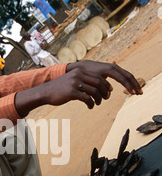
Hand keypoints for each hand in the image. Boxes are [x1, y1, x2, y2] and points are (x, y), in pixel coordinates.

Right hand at [15, 60, 142, 116]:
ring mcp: (76, 82)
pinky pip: (88, 99)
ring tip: (95, 103)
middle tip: (110, 98)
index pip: (108, 71)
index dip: (123, 78)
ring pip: (97, 92)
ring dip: (98, 100)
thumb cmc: (60, 89)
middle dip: (109, 92)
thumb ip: (89, 83)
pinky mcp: (72, 92)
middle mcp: (81, 72)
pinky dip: (91, 104)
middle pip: (104, 83)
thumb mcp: (76, 84)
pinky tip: (89, 106)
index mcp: (84, 69)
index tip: (133, 87)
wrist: (43, 92)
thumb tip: (106, 89)